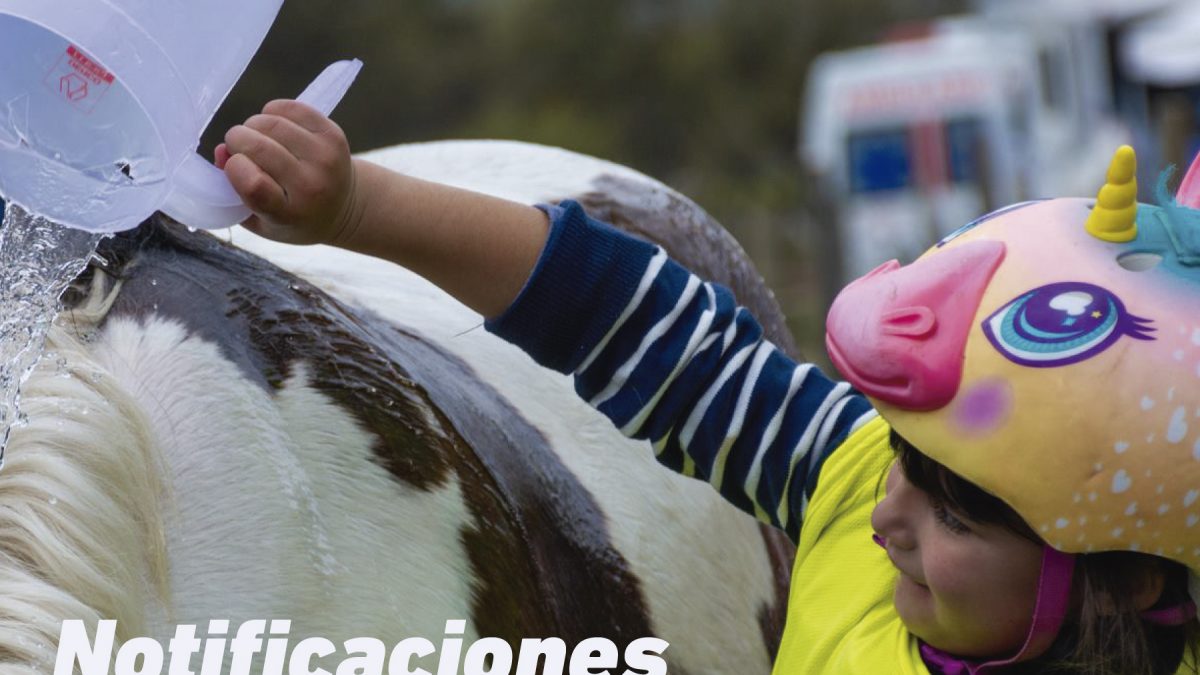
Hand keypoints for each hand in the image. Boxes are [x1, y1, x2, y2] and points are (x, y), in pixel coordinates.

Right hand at [217, 100, 361, 244]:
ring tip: (258, 139)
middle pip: (258, 146)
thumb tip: (222, 150)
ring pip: (271, 122)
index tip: (235, 165)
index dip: (235, 168)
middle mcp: (311, 185)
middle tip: (238, 147)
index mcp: (289, 213)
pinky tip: (275, 127)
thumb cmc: (291, 216)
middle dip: (237, 139)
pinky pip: (290, 108)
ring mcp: (325, 157)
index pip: (254, 185)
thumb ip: (231, 194)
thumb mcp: (258, 220)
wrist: (343, 208)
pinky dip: (273, 112)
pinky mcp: (333, 134)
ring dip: (254, 125)